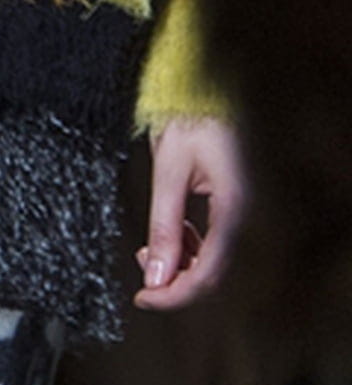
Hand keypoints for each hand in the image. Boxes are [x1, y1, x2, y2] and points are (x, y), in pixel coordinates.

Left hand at [135, 117, 245, 310]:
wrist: (203, 85)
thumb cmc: (189, 116)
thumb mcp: (169, 169)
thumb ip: (163, 225)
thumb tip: (154, 277)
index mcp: (233, 208)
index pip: (207, 273)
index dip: (174, 295)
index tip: (142, 299)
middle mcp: (243, 214)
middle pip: (212, 272)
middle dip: (174, 278)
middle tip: (142, 268)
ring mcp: (239, 209)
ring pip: (213, 259)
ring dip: (180, 262)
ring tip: (150, 248)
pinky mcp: (232, 204)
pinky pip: (214, 240)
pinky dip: (188, 244)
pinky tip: (172, 232)